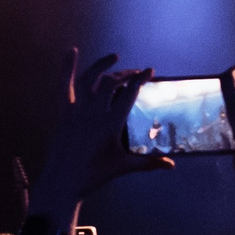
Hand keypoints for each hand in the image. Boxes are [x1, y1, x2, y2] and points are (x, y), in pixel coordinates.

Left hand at [34, 52, 167, 205]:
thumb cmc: (94, 175)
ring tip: (114, 57)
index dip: (140, 79)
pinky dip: (66, 68)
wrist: (63, 182)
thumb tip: (171, 165)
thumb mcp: (123, 167)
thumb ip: (149, 163)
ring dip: (102, 65)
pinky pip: (65, 86)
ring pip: (89, 79)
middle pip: (111, 83)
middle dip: (126, 74)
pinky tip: (71, 52)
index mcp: (110, 124)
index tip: (150, 71)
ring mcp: (77, 111)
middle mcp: (93, 113)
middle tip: (136, 74)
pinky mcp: (64, 113)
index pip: (129, 93)